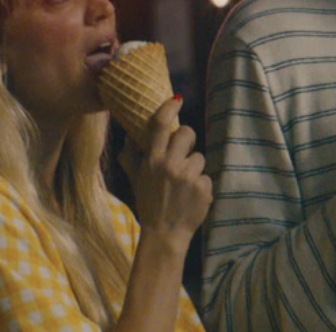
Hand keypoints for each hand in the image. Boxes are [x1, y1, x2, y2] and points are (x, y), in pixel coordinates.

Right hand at [125, 97, 212, 250]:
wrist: (164, 234)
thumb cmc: (148, 204)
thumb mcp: (135, 180)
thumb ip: (130, 156)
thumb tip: (128, 134)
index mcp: (152, 160)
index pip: (161, 125)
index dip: (169, 108)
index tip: (176, 101)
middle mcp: (170, 165)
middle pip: (187, 133)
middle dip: (187, 139)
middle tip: (183, 152)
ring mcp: (188, 176)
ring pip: (199, 157)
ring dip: (194, 168)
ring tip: (184, 186)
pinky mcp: (203, 188)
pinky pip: (207, 177)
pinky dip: (201, 186)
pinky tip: (191, 198)